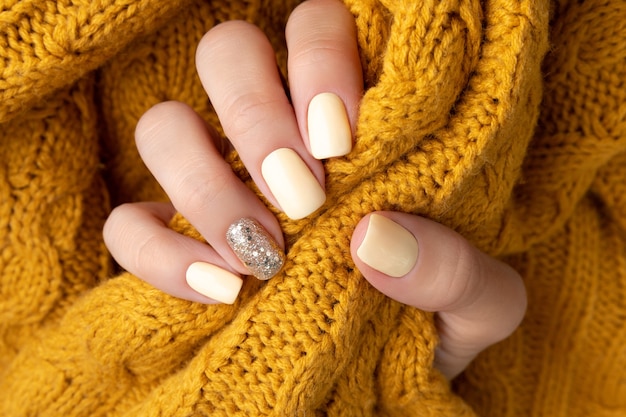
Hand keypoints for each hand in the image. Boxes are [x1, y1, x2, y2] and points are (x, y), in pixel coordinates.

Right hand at [103, 0, 525, 379]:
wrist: (390, 374)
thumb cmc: (439, 321)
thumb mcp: (478, 306)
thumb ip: (458, 273)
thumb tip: (376, 239)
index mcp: (349, 120)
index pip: (315, 27)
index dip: (318, 63)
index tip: (341, 143)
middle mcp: (273, 134)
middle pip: (226, 53)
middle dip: (255, 116)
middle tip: (300, 195)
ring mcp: (216, 182)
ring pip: (163, 126)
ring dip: (203, 183)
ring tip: (261, 253)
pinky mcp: (172, 239)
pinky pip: (126, 223)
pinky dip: (159, 252)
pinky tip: (221, 291)